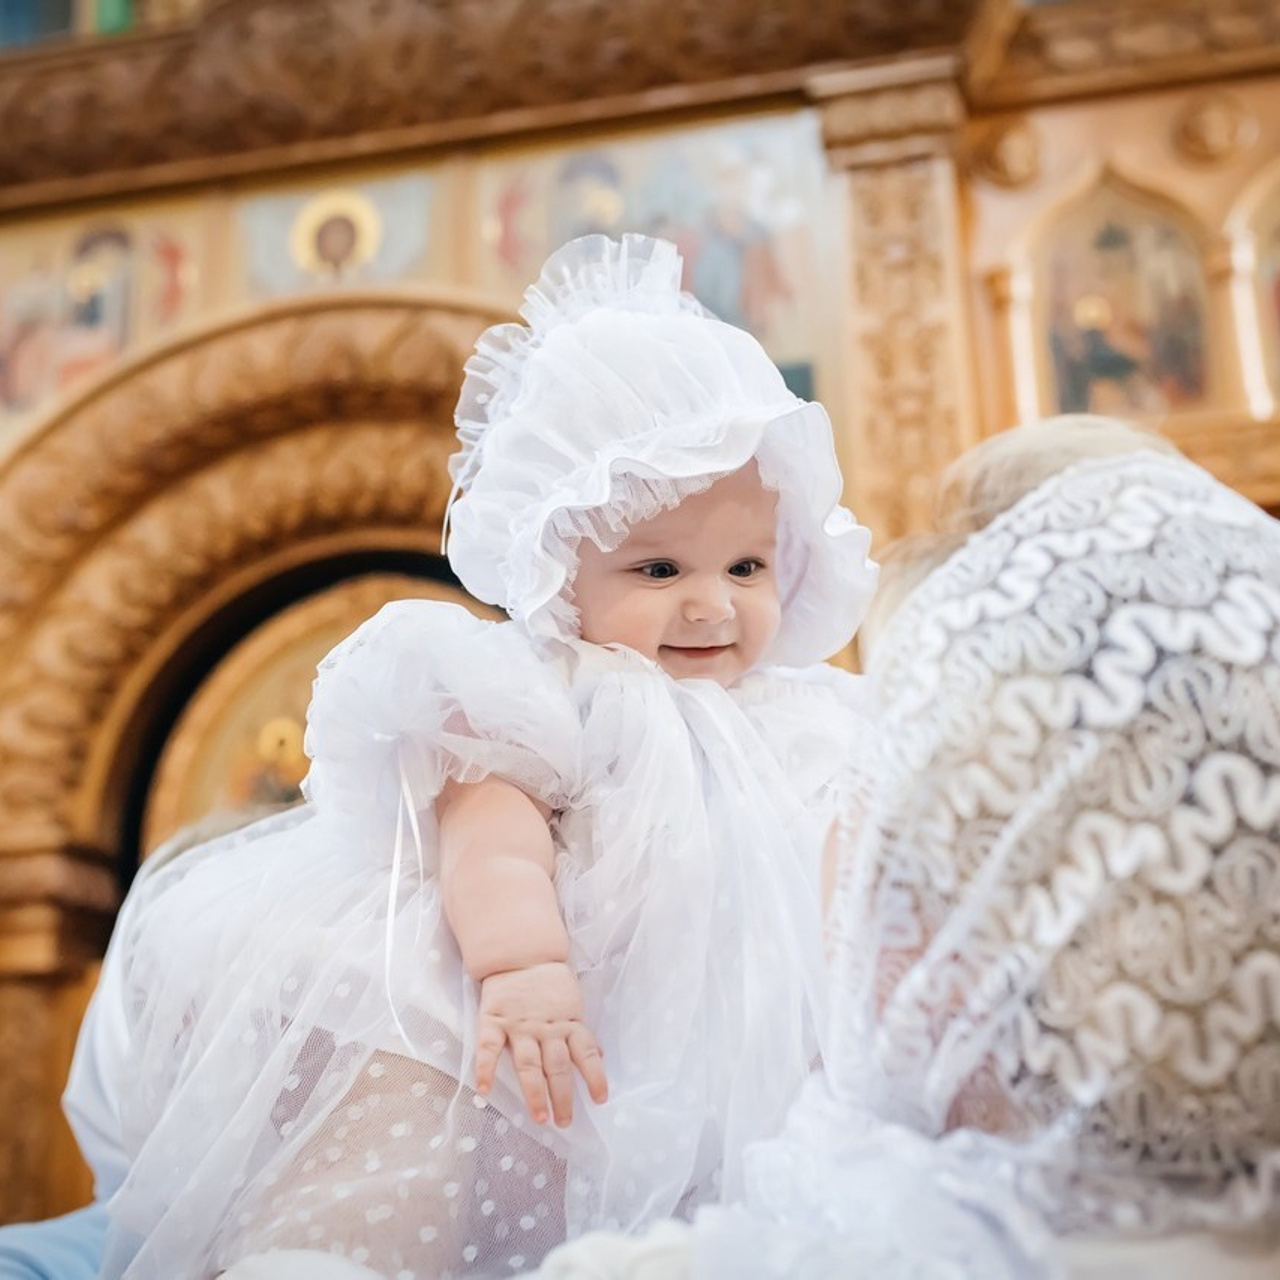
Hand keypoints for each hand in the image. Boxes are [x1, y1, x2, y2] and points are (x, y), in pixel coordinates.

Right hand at [475, 961, 607, 1126]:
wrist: (520, 953)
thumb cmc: (548, 983)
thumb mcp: (572, 1004)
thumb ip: (580, 1033)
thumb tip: (600, 1057)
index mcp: (568, 1023)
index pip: (586, 1053)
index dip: (595, 1076)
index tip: (600, 1100)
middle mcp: (546, 1028)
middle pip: (557, 1066)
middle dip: (563, 1096)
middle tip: (564, 1122)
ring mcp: (519, 1026)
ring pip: (528, 1063)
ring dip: (534, 1092)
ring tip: (539, 1116)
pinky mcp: (494, 1020)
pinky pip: (488, 1048)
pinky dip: (486, 1069)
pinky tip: (484, 1090)